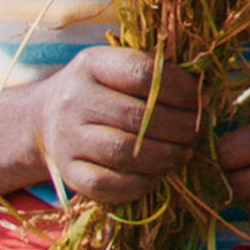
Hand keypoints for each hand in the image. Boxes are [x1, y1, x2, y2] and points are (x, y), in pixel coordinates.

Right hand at [25, 46, 206, 206]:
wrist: (44, 119)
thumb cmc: (99, 90)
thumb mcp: (117, 67)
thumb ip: (155, 74)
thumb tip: (205, 92)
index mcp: (92, 64)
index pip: (142, 74)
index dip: (180, 89)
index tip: (202, 100)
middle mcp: (74, 100)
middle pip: (137, 117)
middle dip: (179, 127)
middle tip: (198, 132)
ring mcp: (67, 139)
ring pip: (123, 152)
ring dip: (164, 156)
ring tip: (184, 153)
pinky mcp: (67, 172)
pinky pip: (106, 185)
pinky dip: (138, 184)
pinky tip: (157, 176)